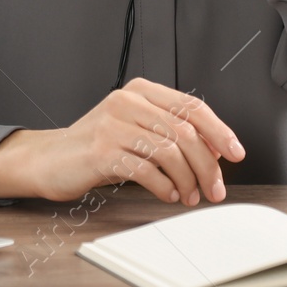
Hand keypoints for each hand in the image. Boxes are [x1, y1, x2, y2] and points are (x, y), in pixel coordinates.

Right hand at [0, 78, 245, 204]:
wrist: (50, 158)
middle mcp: (127, 102)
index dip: (219, 130)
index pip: (191, 106)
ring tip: (189, 196)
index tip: (236, 152)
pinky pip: (146, 170)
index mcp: (140, 91)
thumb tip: (214, 148)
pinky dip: (164, 186)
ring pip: (169, 152)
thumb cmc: (96, 146)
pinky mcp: (102, 151)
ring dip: (188, 180)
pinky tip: (168, 194)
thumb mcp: (134, 128)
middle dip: (207, 165)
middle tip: (215, 188)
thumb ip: (169, 131)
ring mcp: (113, 124)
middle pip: (185, 132)